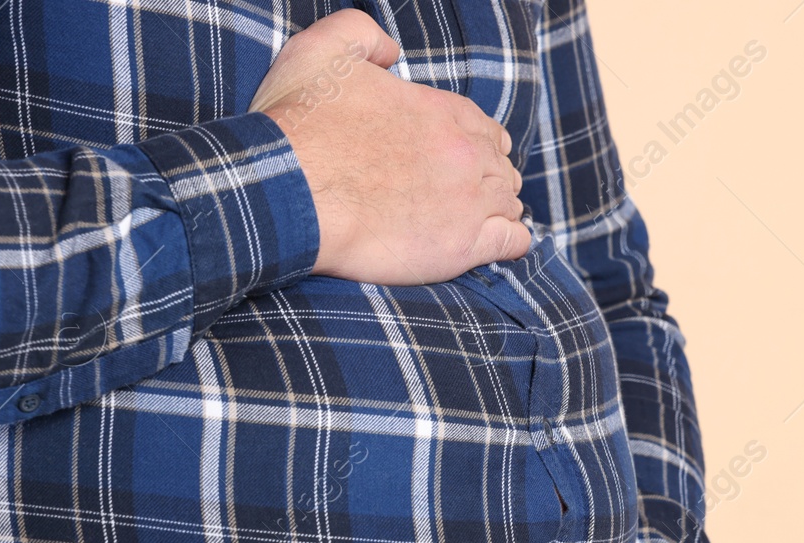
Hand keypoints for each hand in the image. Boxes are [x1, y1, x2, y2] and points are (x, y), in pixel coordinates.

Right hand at [250, 9, 529, 285]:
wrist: (290, 191)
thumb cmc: (299, 127)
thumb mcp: (321, 51)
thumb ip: (362, 35)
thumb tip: (392, 51)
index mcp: (442, 110)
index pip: (484, 128)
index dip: (474, 144)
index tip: (456, 159)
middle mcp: (466, 151)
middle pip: (500, 166)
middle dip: (487, 178)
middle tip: (460, 196)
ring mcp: (471, 199)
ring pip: (510, 202)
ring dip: (497, 209)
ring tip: (473, 222)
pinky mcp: (465, 245)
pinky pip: (513, 242)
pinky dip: (510, 243)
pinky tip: (493, 245)